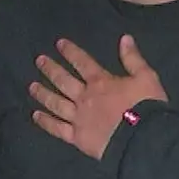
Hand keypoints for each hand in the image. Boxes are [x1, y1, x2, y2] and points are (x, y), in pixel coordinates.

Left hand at [28, 35, 166, 159]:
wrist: (143, 139)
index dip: (70, 52)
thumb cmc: (147, 108)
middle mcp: (85, 97)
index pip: (82, 62)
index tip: (58, 44)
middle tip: (39, 61)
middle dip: (50, 69)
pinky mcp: (77, 137)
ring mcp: (78, 118)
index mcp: (101, 82)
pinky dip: (46, 122)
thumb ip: (133, 58)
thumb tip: (124, 38)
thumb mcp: (146, 77)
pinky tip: (35, 116)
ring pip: (56, 103)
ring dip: (43, 93)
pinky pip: (57, 129)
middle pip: (63, 81)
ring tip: (31, 87)